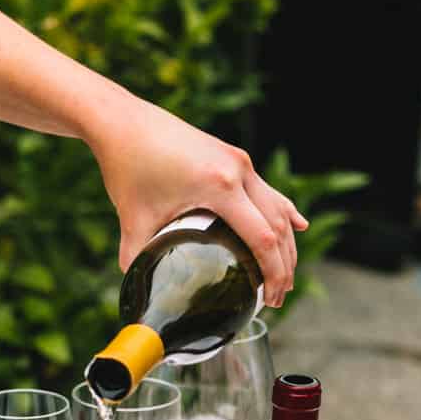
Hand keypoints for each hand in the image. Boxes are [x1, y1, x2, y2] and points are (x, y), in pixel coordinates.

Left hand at [87, 93, 307, 305]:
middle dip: (283, 265)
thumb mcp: (133, 219)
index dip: (272, 273)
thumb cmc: (127, 166)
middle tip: (277, 298)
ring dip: (286, 243)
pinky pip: (266, 190)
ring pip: (277, 207)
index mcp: (219, 186)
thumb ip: (137, 257)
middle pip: (278, 226)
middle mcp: (238, 170)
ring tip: (285, 275)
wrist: (122, 120)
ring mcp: (238, 161)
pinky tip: (298, 225)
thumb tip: (137, 288)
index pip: (262, 238)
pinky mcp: (232, 156)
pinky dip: (283, 211)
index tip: (271, 299)